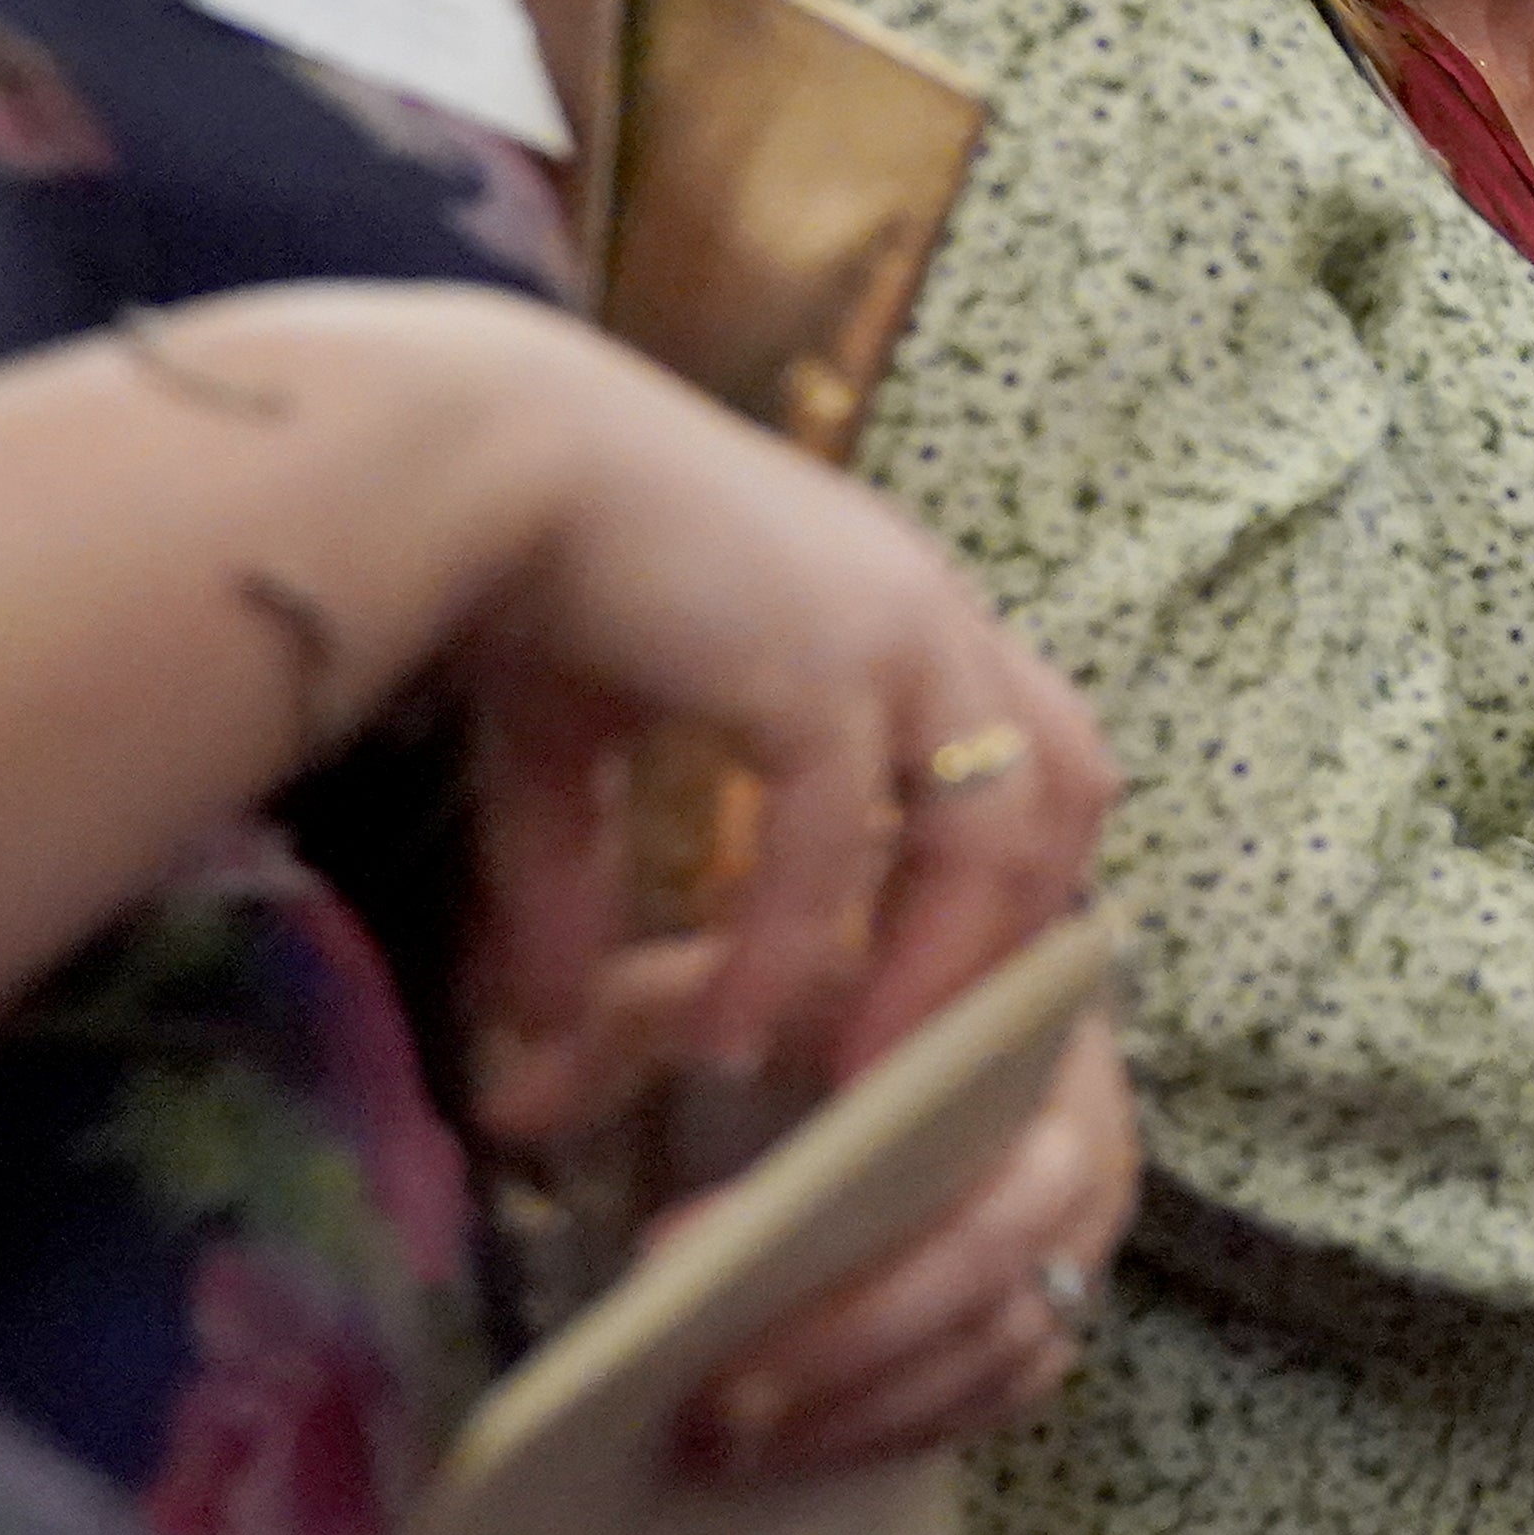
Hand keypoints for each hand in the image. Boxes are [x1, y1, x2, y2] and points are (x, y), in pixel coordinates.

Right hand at [461, 321, 1115, 1138]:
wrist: (469, 451)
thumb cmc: (523, 564)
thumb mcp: (571, 743)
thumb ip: (576, 876)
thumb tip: (540, 1021)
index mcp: (906, 611)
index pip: (1039, 747)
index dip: (1020, 870)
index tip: (968, 978)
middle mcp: (931, 616)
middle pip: (1064, 796)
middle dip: (1016, 933)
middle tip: (946, 1056)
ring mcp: (893, 635)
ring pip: (986, 837)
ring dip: (932, 971)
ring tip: (866, 1083)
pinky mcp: (817, 668)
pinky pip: (833, 846)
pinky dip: (785, 948)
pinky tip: (726, 1027)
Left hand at [691, 1009, 1143, 1480]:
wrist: (985, 1017)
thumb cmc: (870, 993)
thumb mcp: (760, 974)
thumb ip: (645, 1014)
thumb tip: (511, 1111)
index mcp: (1022, 1046)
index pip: (935, 1146)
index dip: (808, 1212)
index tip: (665, 1251)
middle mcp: (1084, 1145)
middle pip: (983, 1271)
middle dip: (841, 1351)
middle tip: (706, 1411)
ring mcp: (1088, 1238)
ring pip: (997, 1350)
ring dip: (862, 1412)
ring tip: (724, 1451)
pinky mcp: (1068, 1305)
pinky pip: (1006, 1393)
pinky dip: (906, 1428)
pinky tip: (801, 1450)